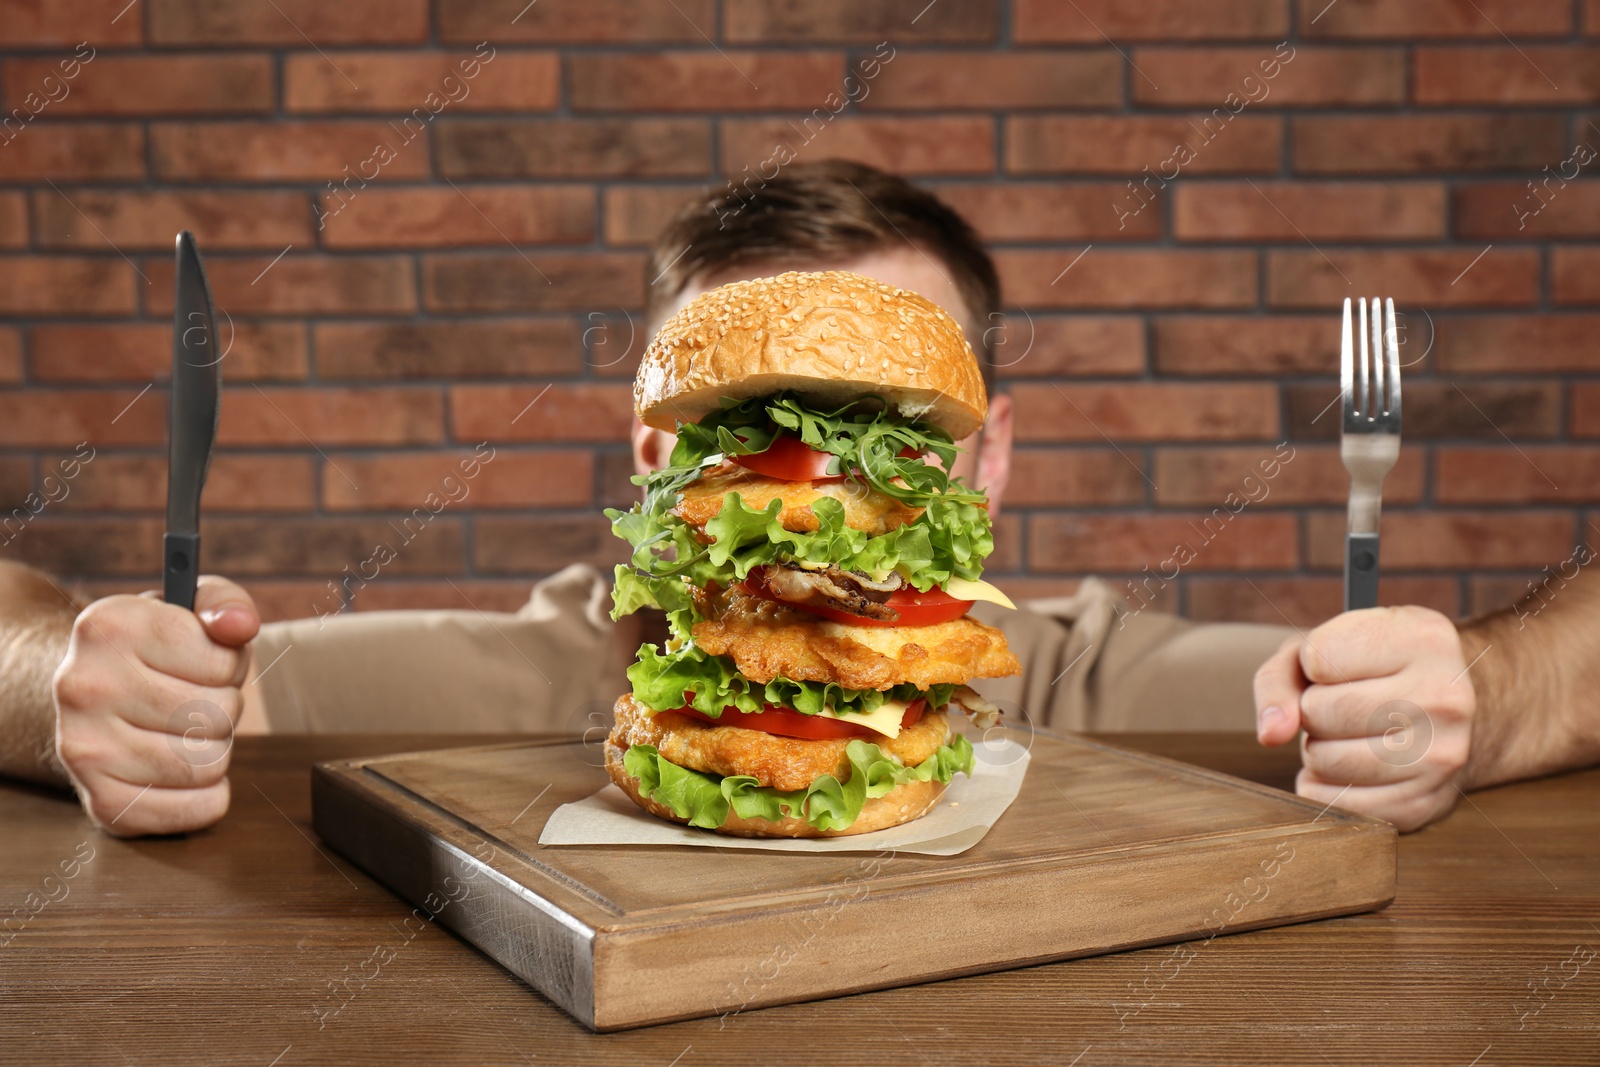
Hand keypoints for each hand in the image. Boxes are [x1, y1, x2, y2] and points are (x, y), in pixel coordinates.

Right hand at [52, 577, 258, 836]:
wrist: (89, 695)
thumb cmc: (155, 648)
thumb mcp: (187, 606)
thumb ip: (225, 603)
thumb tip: (240, 625)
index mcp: (109, 627)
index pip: (222, 661)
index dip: (229, 665)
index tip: (202, 661)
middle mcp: (85, 686)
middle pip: (217, 714)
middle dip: (223, 707)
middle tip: (194, 700)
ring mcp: (85, 749)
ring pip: (209, 763)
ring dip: (215, 749)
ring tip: (185, 731)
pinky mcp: (101, 801)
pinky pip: (196, 810)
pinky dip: (208, 796)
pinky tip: (185, 770)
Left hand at [1253, 606, 1474, 831]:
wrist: (1444, 712)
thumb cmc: (1372, 672)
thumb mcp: (1325, 647)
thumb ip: (1279, 679)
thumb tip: (1271, 734)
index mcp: (1423, 638)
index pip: (1319, 657)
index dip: (1312, 665)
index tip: (1339, 666)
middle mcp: (1445, 696)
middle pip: (1321, 712)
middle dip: (1312, 711)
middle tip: (1340, 706)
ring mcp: (1442, 754)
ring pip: (1327, 762)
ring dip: (1318, 752)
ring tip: (1348, 736)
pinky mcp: (1427, 802)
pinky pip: (1340, 805)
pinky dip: (1327, 789)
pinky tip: (1351, 769)